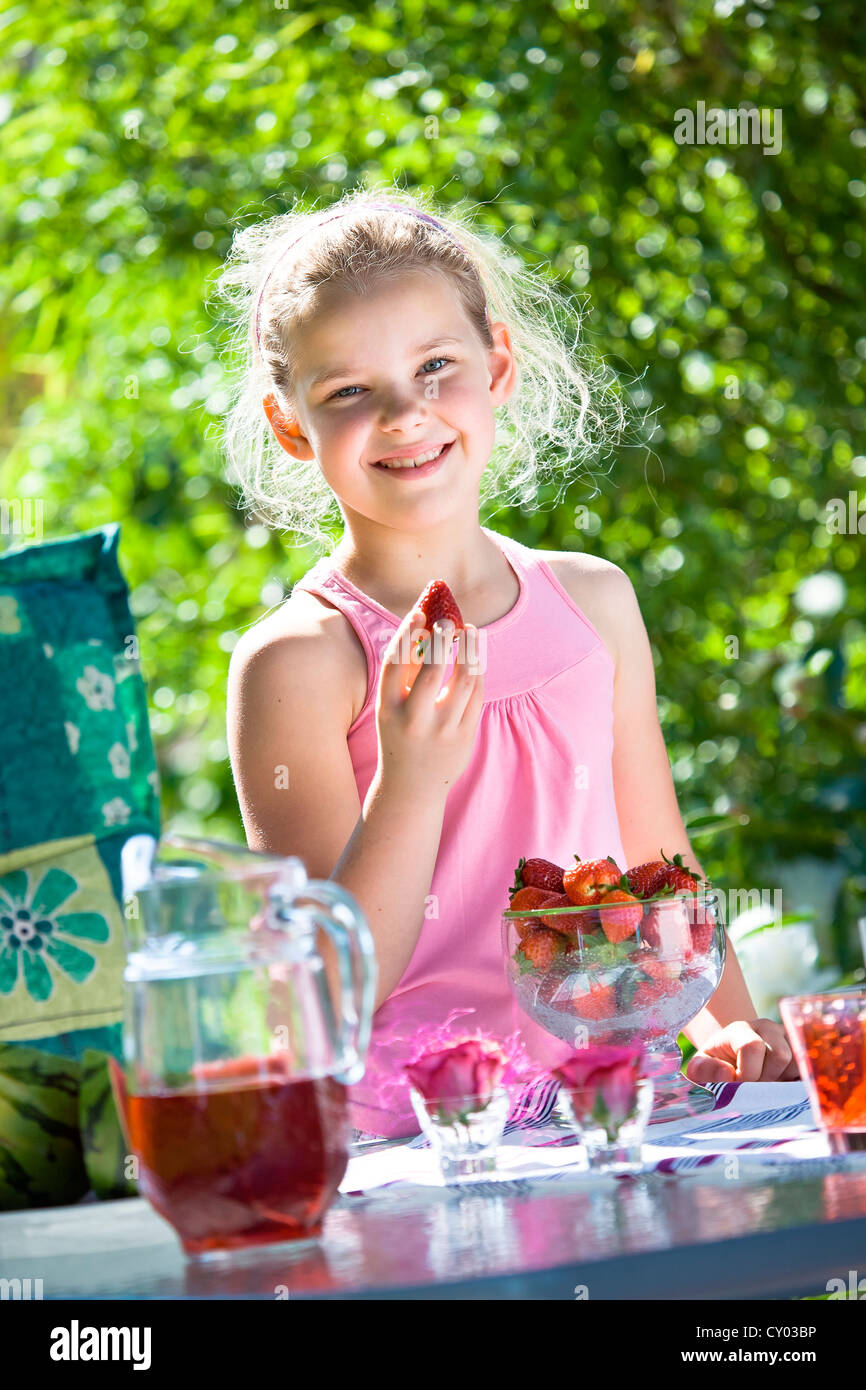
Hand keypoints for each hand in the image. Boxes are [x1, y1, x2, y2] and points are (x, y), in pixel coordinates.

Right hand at [375, 600, 484, 797]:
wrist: (411, 787)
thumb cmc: (400, 735)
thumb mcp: (391, 708)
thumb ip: (405, 672)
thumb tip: (422, 626)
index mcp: (388, 710)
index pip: (395, 664)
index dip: (407, 634)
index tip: (419, 613)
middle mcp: (414, 720)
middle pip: (431, 671)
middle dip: (443, 640)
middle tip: (450, 621)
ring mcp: (442, 731)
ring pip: (463, 681)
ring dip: (469, 652)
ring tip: (471, 633)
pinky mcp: (464, 738)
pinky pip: (476, 696)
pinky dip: (476, 673)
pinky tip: (475, 660)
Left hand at [684, 1018, 800, 1084]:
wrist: (733, 1059)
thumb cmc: (716, 1066)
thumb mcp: (701, 1069)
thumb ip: (705, 1072)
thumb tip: (727, 1074)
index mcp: (741, 1029)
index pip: (752, 1046)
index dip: (747, 1073)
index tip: (739, 1087)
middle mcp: (768, 1029)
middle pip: (780, 1055)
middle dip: (767, 1080)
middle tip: (754, 1091)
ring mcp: (788, 1040)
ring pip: (798, 1064)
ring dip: (783, 1084)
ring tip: (766, 1088)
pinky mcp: (803, 1053)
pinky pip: (810, 1071)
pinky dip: (797, 1085)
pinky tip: (781, 1089)